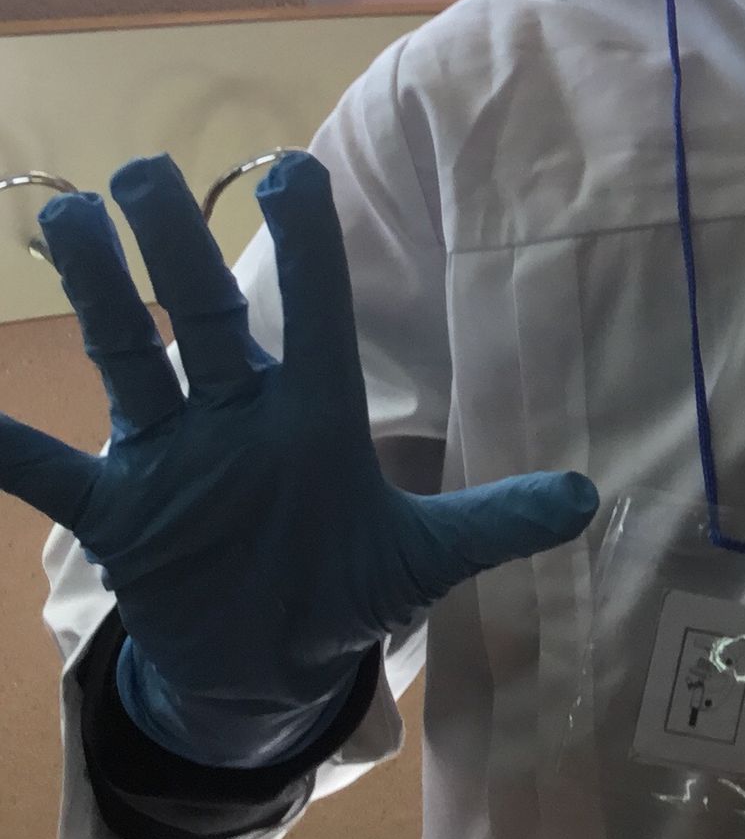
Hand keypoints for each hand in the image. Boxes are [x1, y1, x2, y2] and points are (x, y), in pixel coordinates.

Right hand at [1, 153, 597, 765]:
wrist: (273, 667)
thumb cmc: (349, 588)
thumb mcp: (428, 559)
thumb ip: (497, 522)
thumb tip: (592, 500)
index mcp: (314, 414)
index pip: (314, 313)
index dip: (306, 246)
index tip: (289, 170)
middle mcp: (239, 417)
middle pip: (204, 316)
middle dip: (178, 248)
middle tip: (145, 171)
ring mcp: (173, 459)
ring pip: (131, 359)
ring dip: (99, 294)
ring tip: (69, 216)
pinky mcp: (121, 515)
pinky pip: (50, 472)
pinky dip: (4, 444)